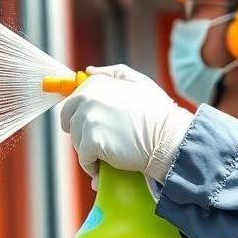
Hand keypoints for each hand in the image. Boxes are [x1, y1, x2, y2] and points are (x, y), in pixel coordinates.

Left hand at [60, 64, 192, 184]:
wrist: (169, 137)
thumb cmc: (157, 112)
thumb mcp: (138, 81)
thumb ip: (112, 73)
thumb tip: (88, 71)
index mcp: (96, 84)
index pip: (71, 102)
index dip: (81, 117)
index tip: (92, 126)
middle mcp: (87, 99)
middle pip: (69, 121)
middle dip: (81, 133)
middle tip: (100, 141)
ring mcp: (88, 120)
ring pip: (76, 141)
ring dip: (87, 150)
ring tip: (108, 152)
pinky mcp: (91, 142)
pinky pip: (83, 159)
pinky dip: (92, 166)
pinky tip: (104, 165)